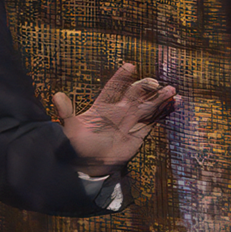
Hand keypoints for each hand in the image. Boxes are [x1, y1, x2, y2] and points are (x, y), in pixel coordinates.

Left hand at [53, 63, 176, 176]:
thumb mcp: (70, 128)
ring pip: (147, 106)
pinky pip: (153, 121)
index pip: (112, 88)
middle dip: (145, 88)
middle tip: (154, 82)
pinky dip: (164, 113)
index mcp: (101, 107)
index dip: (120, 78)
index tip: (129, 66)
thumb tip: (56, 96)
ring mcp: (129, 122)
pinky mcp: (139, 134)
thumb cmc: (77, 145)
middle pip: (134, 95)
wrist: (88, 165)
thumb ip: (65, 112)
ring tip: (171, 90)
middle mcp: (118, 111)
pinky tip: (174, 104)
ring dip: (159, 98)